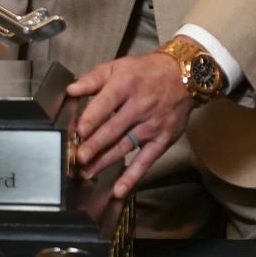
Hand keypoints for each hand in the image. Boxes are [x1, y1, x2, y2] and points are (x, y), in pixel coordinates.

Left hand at [67, 50, 193, 198]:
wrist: (183, 77)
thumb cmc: (147, 72)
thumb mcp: (118, 67)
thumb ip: (93, 79)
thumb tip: (71, 90)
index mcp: (126, 85)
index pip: (105, 105)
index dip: (90, 120)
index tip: (78, 132)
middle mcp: (139, 106)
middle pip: (112, 129)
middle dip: (93, 146)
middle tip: (77, 158)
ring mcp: (152, 125)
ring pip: (124, 146)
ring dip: (104, 162)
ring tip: (86, 172)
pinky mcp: (162, 140)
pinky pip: (146, 161)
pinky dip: (132, 177)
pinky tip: (119, 189)